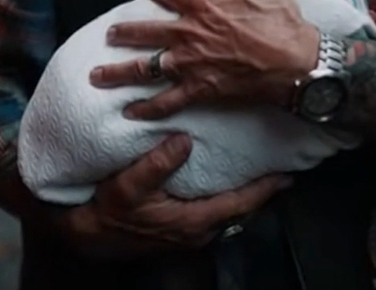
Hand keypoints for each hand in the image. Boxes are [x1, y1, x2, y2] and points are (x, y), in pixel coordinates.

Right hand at [59, 134, 290, 258]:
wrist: (87, 236)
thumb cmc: (108, 213)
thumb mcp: (128, 186)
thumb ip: (157, 165)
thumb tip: (183, 141)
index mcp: (193, 221)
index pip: (240, 204)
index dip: (265, 189)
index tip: (287, 175)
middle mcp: (197, 229)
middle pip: (240, 208)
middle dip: (261, 189)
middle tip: (280, 167)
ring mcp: (189, 229)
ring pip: (228, 209)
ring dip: (244, 191)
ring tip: (259, 168)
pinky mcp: (180, 224)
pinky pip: (214, 207)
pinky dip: (227, 192)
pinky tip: (225, 177)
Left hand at [90, 0, 319, 119]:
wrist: (295, 62)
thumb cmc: (281, 21)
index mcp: (204, 5)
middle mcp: (190, 33)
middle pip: (146, 31)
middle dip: (124, 32)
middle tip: (110, 34)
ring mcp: (191, 63)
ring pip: (145, 68)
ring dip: (119, 72)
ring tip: (98, 75)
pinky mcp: (200, 89)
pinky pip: (167, 101)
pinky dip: (147, 108)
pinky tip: (129, 112)